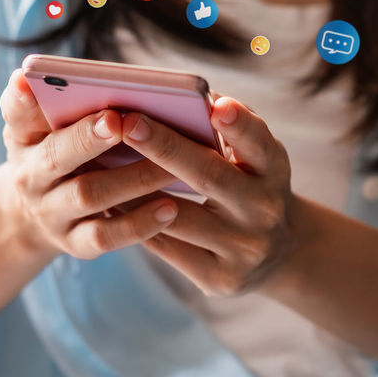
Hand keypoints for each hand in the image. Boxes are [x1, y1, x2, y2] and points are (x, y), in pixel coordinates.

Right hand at [0, 69, 180, 260]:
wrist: (37, 214)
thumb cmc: (55, 152)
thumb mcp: (42, 126)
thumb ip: (50, 100)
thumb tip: (38, 76)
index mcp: (23, 136)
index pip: (16, 113)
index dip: (21, 99)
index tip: (30, 81)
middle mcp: (30, 175)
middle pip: (56, 156)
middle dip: (87, 138)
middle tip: (119, 120)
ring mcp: (51, 212)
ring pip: (89, 195)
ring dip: (132, 178)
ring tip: (171, 165)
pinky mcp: (75, 242)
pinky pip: (105, 235)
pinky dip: (138, 223)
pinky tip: (171, 208)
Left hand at [117, 96, 297, 296]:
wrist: (277, 253)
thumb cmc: (248, 184)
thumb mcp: (252, 158)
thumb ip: (225, 129)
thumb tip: (181, 99)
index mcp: (274, 170)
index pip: (259, 143)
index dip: (240, 125)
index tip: (215, 106)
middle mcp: (264, 209)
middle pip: (209, 176)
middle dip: (166, 147)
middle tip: (129, 123)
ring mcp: (243, 248)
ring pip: (177, 215)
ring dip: (136, 188)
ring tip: (101, 160)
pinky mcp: (219, 277)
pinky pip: (166, 246)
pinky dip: (134, 222)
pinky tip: (108, 202)